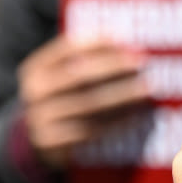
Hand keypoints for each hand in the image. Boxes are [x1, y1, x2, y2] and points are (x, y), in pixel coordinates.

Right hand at [17, 35, 152, 170]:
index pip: (67, 48)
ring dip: (122, 95)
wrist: (37, 140)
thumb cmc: (61, 101)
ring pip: (88, 104)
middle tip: (141, 62)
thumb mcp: (61, 78)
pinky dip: (118, 121)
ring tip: (147, 88)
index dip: (97, 42)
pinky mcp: (54, 143)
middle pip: (79, 75)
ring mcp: (41, 118)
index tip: (125, 39)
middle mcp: (35, 91)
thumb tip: (128, 48)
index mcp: (36, 67)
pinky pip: (92, 130)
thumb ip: (84, 61)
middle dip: (113, 66)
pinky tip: (139, 115)